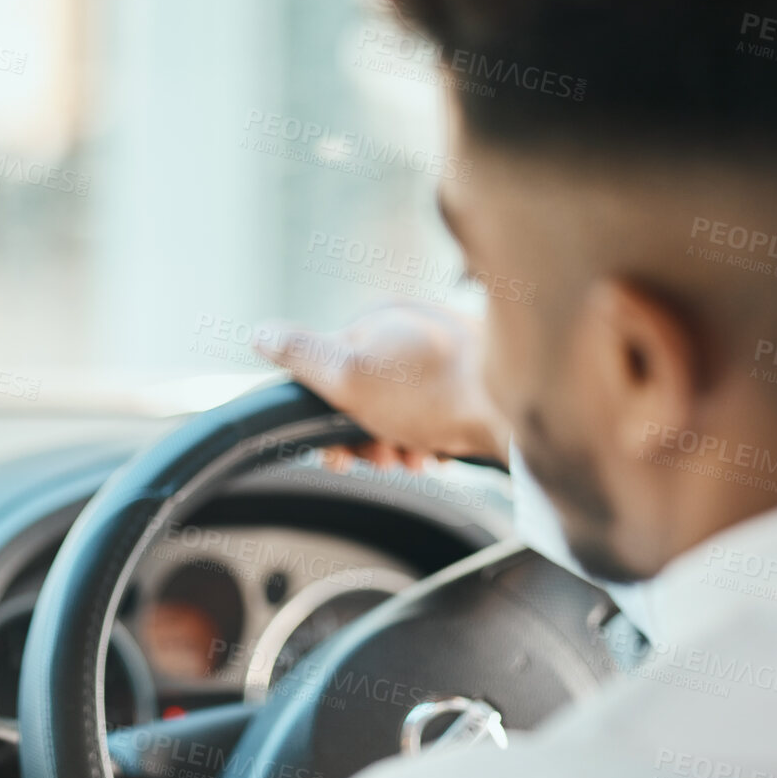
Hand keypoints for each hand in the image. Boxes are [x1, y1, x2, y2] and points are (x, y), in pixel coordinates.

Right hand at [255, 301, 508, 469]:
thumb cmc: (435, 392)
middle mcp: (413, 330)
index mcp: (379, 319)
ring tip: (411, 458)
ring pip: (400, 410)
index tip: (336, 452)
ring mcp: (444, 355)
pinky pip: (434, 417)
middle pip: (365, 393)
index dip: (326, 416)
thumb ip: (301, 355)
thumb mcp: (349, 374)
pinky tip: (435, 454)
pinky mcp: (471, 383)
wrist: (518, 411)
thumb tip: (258, 333)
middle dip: (364, 434)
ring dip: (396, 443)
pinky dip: (429, 440)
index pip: (329, 369)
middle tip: (379, 457)